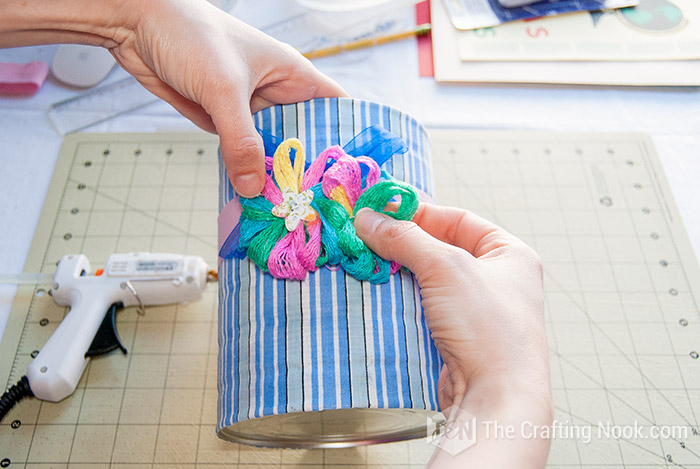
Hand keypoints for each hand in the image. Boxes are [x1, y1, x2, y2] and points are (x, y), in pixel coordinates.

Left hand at [110, 0, 346, 196]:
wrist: (136, 22)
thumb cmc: (190, 35)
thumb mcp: (223, 88)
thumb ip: (239, 139)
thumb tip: (253, 186)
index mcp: (291, 74)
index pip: (334, 107)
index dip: (347, 136)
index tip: (353, 173)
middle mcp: (275, 93)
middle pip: (303, 137)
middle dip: (309, 167)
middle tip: (320, 204)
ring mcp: (248, 109)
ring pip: (271, 149)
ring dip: (275, 174)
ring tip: (290, 208)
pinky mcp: (222, 120)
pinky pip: (241, 152)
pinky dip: (247, 171)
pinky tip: (254, 195)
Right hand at [354, 204, 552, 467]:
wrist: (496, 397)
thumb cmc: (488, 327)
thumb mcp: (445, 267)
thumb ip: (405, 238)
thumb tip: (368, 218)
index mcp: (509, 254)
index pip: (458, 219)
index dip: (419, 213)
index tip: (381, 212)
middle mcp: (496, 280)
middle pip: (439, 250)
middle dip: (403, 246)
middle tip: (366, 238)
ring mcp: (476, 312)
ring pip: (427, 282)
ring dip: (398, 276)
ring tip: (366, 265)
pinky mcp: (456, 338)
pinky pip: (423, 310)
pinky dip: (400, 303)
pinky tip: (377, 297)